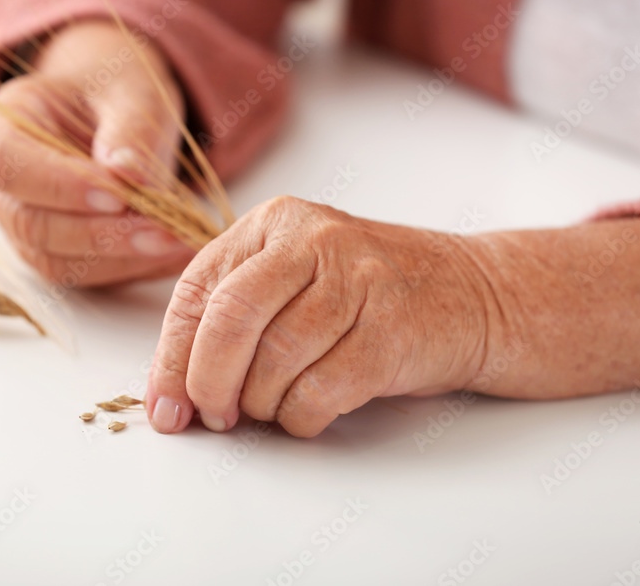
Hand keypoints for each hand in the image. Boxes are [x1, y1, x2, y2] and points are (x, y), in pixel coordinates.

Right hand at [0, 21, 193, 286]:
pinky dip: (134, 269)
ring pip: (57, 261)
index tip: (118, 195)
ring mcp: (26, 223)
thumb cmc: (116, 90)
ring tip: (178, 243)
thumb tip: (129, 175)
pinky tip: (176, 255)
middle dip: (101, 234)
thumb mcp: (132, 91)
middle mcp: (5, 183)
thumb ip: (130, 128)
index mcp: (7, 122)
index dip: (58, 187)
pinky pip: (88, 276)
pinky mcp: (58, 253)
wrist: (117, 108)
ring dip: (120, 260)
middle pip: (33, 224)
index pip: (8, 165)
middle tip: (163, 231)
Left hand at [145, 196, 495, 437]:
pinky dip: (300, 418)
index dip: (171, 357)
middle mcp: (316, 240)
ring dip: (262, 405)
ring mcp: (359, 281)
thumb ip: (233, 318)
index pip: (198, 290)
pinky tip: (309, 412)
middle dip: (208, 383)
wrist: (473, 294)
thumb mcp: (296, 278)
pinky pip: (318, 392)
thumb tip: (170, 395)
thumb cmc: (367, 295)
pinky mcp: (392, 331)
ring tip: (276, 405)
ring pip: (274, 361)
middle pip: (230, 319)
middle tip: (214, 416)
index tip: (166, 408)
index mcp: (276, 222)